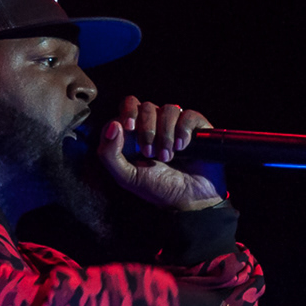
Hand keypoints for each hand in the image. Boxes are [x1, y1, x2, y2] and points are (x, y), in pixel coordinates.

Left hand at [96, 95, 227, 210]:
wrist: (191, 199)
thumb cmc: (158, 188)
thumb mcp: (127, 177)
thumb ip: (109, 155)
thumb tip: (112, 125)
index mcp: (135, 133)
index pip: (128, 106)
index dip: (128, 113)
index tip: (130, 128)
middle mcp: (156, 125)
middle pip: (146, 106)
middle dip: (147, 129)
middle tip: (150, 153)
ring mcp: (176, 125)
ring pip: (168, 110)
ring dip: (165, 135)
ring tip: (168, 157)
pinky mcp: (196, 128)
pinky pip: (188, 115)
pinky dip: (183, 131)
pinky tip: (182, 147)